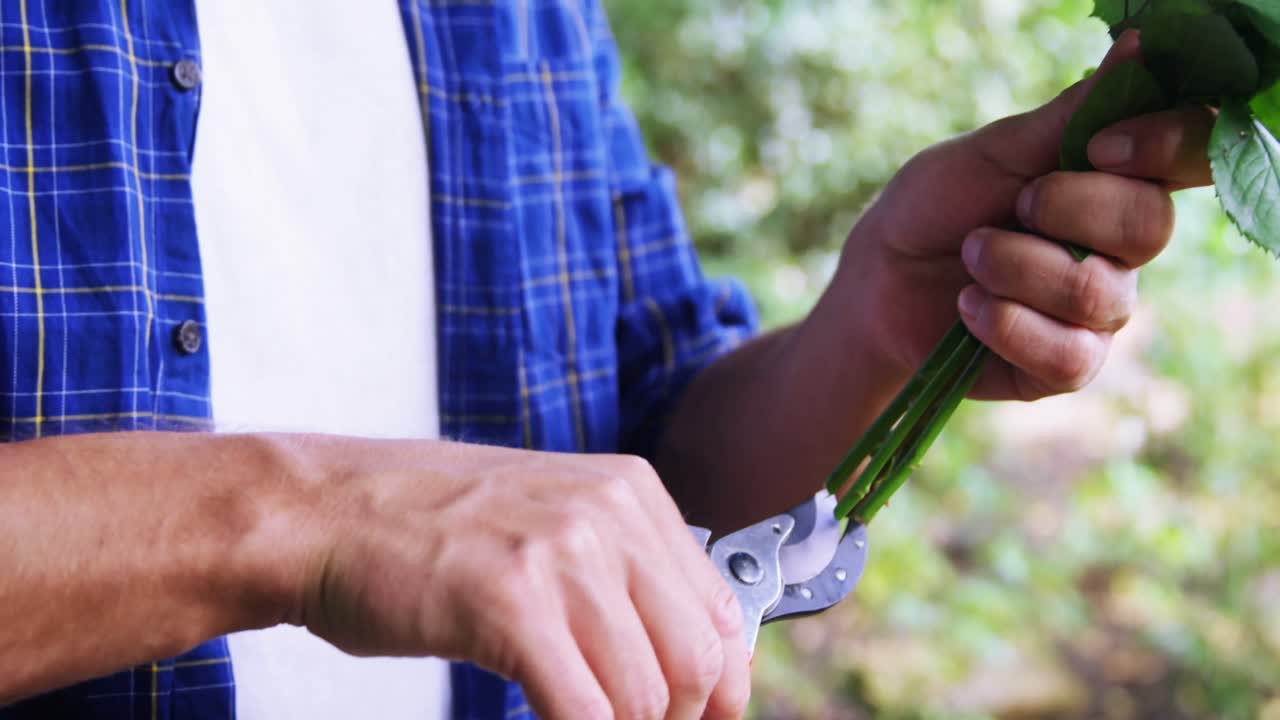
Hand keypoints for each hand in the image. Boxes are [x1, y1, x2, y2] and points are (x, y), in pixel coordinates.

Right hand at [282, 437, 750, 719]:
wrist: (324, 513)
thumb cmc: (429, 531)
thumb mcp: (550, 522)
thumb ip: (620, 576)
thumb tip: (688, 661)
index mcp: (631, 493)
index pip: (721, 613)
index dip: (723, 692)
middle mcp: (607, 514)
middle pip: (695, 661)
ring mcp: (561, 554)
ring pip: (645, 696)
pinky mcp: (510, 601)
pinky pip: (584, 712)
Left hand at [830, 31, 1214, 400]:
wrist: (878, 281)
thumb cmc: (935, 209)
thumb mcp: (991, 154)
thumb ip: (1066, 117)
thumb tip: (1138, 49)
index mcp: (1113, 182)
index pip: (1188, 157)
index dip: (1165, 146)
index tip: (1099, 147)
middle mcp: (1120, 248)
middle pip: (1149, 227)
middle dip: (1065, 209)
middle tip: (1011, 206)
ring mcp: (1098, 311)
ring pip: (1097, 293)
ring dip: (1013, 267)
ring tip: (969, 258)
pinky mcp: (1068, 366)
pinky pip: (1068, 354)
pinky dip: (1005, 323)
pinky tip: (968, 309)